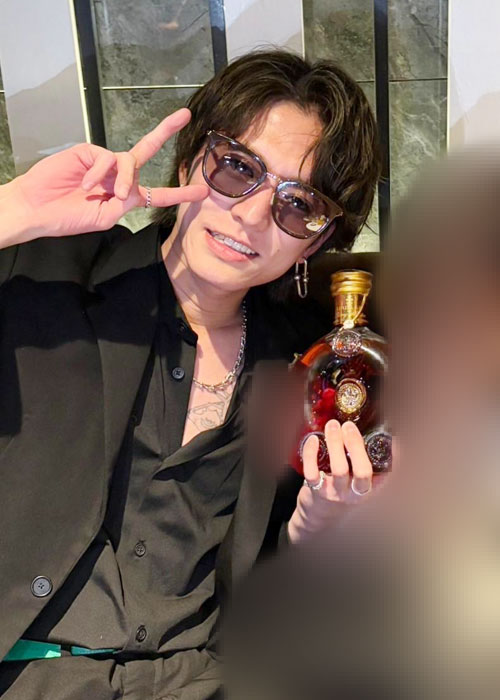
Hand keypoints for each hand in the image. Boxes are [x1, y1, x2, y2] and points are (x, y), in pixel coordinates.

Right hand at [0, 108, 207, 245]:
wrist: (38, 208)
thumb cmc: (68, 217)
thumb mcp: (104, 219)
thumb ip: (124, 205)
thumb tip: (133, 187)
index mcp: (126, 196)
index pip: (158, 194)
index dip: (180, 193)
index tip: (203, 191)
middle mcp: (119, 176)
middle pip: (146, 150)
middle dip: (165, 131)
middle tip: (185, 115)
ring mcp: (104, 163)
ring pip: (129, 160)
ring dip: (124, 178)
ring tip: (111, 193)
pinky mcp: (89, 152)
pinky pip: (106, 158)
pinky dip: (99, 173)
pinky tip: (85, 185)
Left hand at [287, 420, 387, 542]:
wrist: (318, 518)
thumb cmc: (341, 492)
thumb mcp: (358, 483)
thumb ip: (367, 465)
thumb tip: (381, 438)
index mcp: (370, 489)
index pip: (387, 474)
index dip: (394, 458)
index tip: (394, 440)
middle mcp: (356, 494)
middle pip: (362, 471)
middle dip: (356, 445)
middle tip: (349, 426)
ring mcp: (336, 493)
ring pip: (339, 469)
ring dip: (335, 444)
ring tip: (333, 426)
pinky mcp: (316, 491)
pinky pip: (313, 472)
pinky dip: (311, 454)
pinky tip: (313, 440)